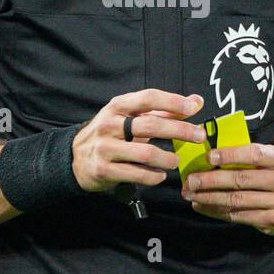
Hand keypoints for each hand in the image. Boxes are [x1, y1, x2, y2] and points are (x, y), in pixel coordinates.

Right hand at [71, 89, 205, 192]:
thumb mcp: (131, 117)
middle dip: (179, 131)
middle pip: (151, 125)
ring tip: (175, 161)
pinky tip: (160, 174)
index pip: (148, 98)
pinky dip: (154, 176)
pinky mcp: (104, 169)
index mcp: (118, 106)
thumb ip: (164, 110)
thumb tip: (196, 102)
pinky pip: (137, 174)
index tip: (193, 108)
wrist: (75, 157)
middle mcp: (110, 124)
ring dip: (167, 158)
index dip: (172, 102)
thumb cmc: (111, 134)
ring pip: (146, 153)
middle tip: (198, 136)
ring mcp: (105, 148)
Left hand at [181, 142, 273, 235]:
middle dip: (212, 181)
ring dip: (209, 198)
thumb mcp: (270, 159)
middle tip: (191, 180)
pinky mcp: (271, 221)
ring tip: (190, 195)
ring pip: (237, 201)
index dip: (231, 155)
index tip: (209, 157)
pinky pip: (238, 216)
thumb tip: (209, 156)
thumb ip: (247, 156)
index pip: (254, 154)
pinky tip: (201, 206)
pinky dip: (216, 211)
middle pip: (241, 180)